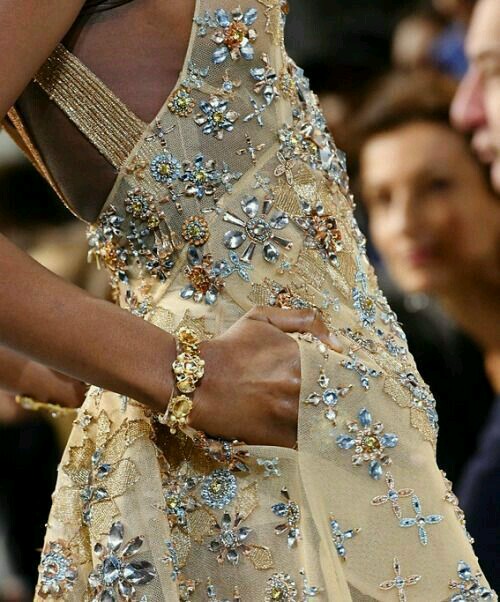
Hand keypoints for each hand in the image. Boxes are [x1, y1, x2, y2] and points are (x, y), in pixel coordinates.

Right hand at [189, 307, 340, 447]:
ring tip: (316, 412)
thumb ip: (305, 319)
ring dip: (325, 415)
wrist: (196, 382)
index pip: (342, 366)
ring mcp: (292, 414)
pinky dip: (309, 435)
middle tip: (331, 395)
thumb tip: (337, 342)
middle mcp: (300, 385)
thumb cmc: (230, 347)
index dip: (343, 371)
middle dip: (338, 394)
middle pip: (339, 394)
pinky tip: (300, 428)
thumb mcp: (262, 317)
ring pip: (326, 418)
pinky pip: (309, 440)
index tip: (339, 374)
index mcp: (301, 355)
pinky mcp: (281, 438)